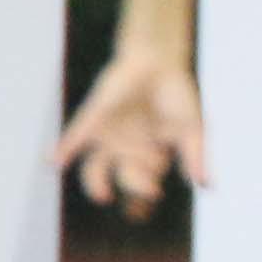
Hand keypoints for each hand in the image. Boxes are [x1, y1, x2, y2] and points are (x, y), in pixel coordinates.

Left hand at [53, 52, 204, 213]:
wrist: (158, 62)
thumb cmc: (178, 96)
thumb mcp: (192, 129)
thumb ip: (196, 157)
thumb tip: (207, 187)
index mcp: (150, 157)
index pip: (143, 186)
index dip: (143, 197)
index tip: (151, 199)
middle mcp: (125, 152)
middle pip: (125, 179)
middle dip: (137, 186)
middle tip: (151, 189)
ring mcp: (107, 138)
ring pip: (94, 169)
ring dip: (95, 184)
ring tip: (103, 195)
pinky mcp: (92, 120)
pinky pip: (75, 138)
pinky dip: (64, 150)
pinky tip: (54, 162)